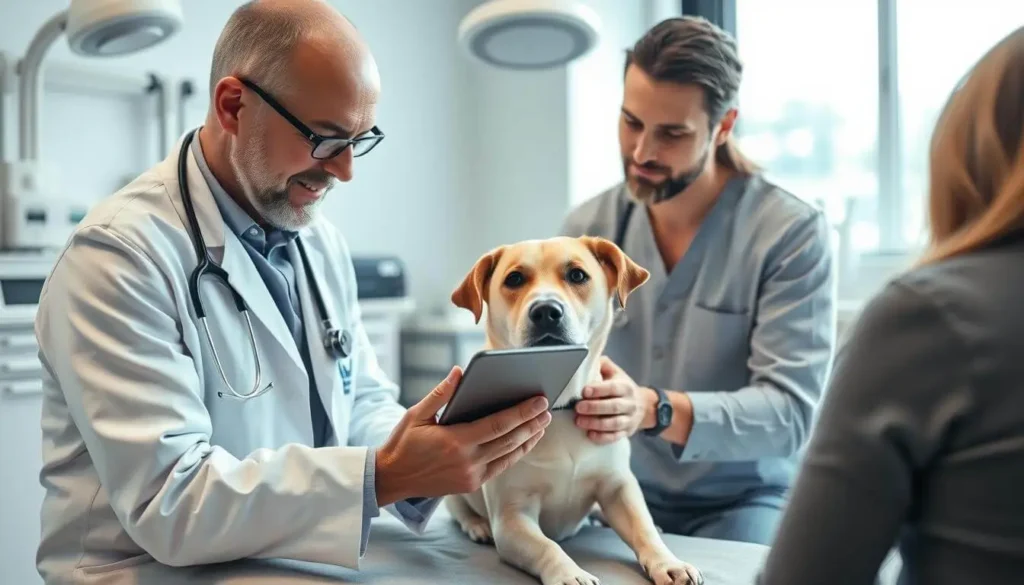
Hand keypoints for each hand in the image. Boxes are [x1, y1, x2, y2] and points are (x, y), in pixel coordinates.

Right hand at [374, 366, 551, 505]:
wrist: (392, 479)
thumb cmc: (403, 443)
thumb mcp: (416, 414)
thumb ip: (441, 393)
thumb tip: (459, 371)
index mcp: (455, 441)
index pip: (498, 424)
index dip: (522, 412)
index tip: (539, 400)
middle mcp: (467, 461)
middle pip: (509, 440)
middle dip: (531, 423)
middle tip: (548, 408)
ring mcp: (471, 476)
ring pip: (509, 455)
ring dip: (528, 438)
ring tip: (543, 423)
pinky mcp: (471, 484)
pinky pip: (501, 467)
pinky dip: (516, 453)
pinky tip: (525, 441)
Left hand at [574, 356, 654, 443]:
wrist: (645, 406)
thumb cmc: (622, 386)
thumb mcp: (615, 372)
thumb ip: (602, 364)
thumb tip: (586, 358)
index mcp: (625, 387)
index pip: (612, 388)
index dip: (598, 390)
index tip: (584, 391)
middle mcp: (629, 403)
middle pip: (613, 406)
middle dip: (594, 408)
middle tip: (577, 408)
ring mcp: (629, 419)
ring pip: (614, 423)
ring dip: (596, 423)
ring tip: (579, 421)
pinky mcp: (626, 432)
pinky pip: (615, 437)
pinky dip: (603, 437)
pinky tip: (590, 435)